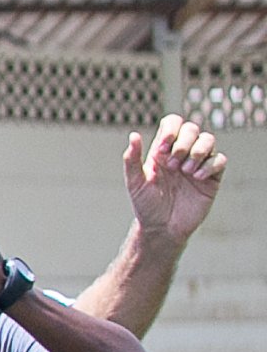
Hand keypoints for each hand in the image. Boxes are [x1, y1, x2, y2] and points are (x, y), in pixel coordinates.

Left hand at [124, 116, 226, 244]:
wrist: (161, 228)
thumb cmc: (146, 205)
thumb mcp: (135, 183)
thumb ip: (132, 160)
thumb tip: (134, 135)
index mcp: (163, 150)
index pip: (173, 123)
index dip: (171, 129)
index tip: (162, 149)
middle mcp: (182, 153)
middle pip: (192, 128)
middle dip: (183, 142)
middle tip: (172, 165)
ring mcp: (198, 163)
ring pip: (209, 140)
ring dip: (198, 151)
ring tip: (186, 171)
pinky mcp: (211, 177)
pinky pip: (220, 160)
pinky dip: (210, 165)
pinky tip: (197, 178)